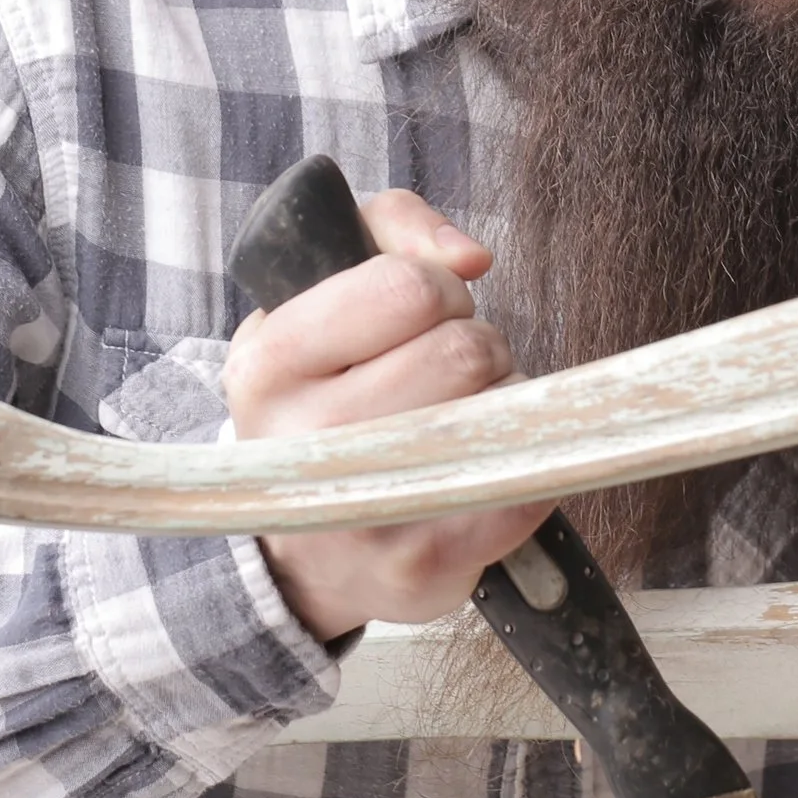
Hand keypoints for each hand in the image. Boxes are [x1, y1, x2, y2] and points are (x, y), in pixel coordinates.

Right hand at [224, 191, 551, 640]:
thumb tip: (469, 257)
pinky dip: (525, 466)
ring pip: (502, 413)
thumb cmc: (333, 390)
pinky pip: (527, 486)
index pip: (407, 288)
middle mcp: (305, 445)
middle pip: (466, 352)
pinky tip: (478, 469)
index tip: (421, 314)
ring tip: (458, 419)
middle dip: (477, 346)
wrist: (307, 542)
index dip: (438, 290)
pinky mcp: (423, 569)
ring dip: (503, 404)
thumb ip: (395, 228)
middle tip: (447, 374)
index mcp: (270, 362)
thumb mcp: (327, 286)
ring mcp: (364, 514)